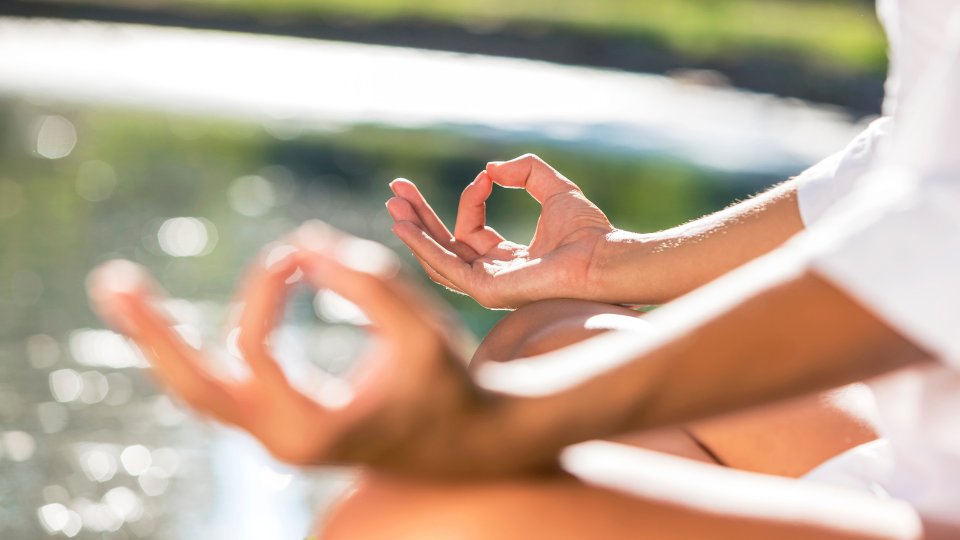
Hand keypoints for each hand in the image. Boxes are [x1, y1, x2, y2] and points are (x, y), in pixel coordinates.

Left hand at [86, 222, 532, 476]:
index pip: (255, 348)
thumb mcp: (420, 331)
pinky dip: (198, 347)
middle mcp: (280, 440)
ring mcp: (275, 435)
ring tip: (121, 289)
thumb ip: (371, 283)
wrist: (459, 443)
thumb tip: (306, 243)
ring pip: (200, 390)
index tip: (300, 252)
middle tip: (112, 280)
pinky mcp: (279, 420)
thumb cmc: (444, 385)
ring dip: (162, 340)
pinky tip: (170, 317)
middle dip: (153, 333)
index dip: (269, 288)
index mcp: (311, 429)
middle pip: (196, 388)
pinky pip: (222, 384)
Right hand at [387, 154, 615, 308]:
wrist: (603, 256)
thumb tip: (492, 169)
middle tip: (395, 190)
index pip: (471, 228)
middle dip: (419, 217)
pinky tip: (404, 226)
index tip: (485, 176)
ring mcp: (487, 287)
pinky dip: (423, 245)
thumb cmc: (588, 231)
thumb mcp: (553, 188)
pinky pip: (446, 267)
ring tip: (393, 203)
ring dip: (414, 230)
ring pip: (438, 258)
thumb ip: (525, 171)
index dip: (471, 198)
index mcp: (507, 258)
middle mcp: (493, 275)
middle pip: (444, 245)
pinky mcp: (486, 291)